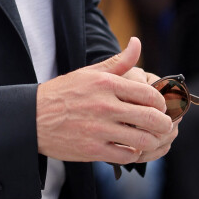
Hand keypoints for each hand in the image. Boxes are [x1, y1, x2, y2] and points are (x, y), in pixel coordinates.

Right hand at [36, 37, 173, 164]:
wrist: (33, 117)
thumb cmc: (64, 92)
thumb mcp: (90, 72)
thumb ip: (118, 61)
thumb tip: (137, 42)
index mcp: (106, 84)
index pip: (149, 94)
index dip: (162, 102)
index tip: (161, 106)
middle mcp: (104, 106)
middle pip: (152, 119)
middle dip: (165, 124)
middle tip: (164, 125)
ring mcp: (99, 129)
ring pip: (143, 140)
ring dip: (152, 141)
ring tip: (150, 137)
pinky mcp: (94, 150)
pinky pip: (126, 156)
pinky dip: (133, 153)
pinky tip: (130, 147)